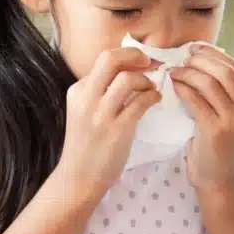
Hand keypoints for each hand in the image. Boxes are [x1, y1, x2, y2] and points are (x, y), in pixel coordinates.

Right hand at [57, 47, 161, 201]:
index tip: (140, 61)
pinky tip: (155, 100)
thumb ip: (99, 92)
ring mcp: (101, 114)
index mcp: (78, 91)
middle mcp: (86, 98)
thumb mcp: (84, 111)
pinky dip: (153, 97)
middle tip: (149, 62)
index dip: (126, 55)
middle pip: (110, 59)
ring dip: (145, 80)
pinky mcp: (117, 130)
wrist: (78, 177)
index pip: (103, 60)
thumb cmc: (85, 145)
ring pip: (127, 79)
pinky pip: (140, 102)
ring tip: (151, 88)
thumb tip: (127, 70)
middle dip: (134, 55)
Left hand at [168, 44, 233, 192]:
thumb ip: (222, 94)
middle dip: (201, 60)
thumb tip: (203, 60)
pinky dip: (182, 88)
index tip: (195, 48)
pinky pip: (195, 99)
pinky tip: (172, 85)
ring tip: (173, 71)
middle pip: (225, 71)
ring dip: (188, 72)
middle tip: (182, 57)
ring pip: (209, 83)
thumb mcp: (228, 117)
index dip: (214, 54)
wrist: (218, 180)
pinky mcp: (216, 130)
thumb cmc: (217, 146)